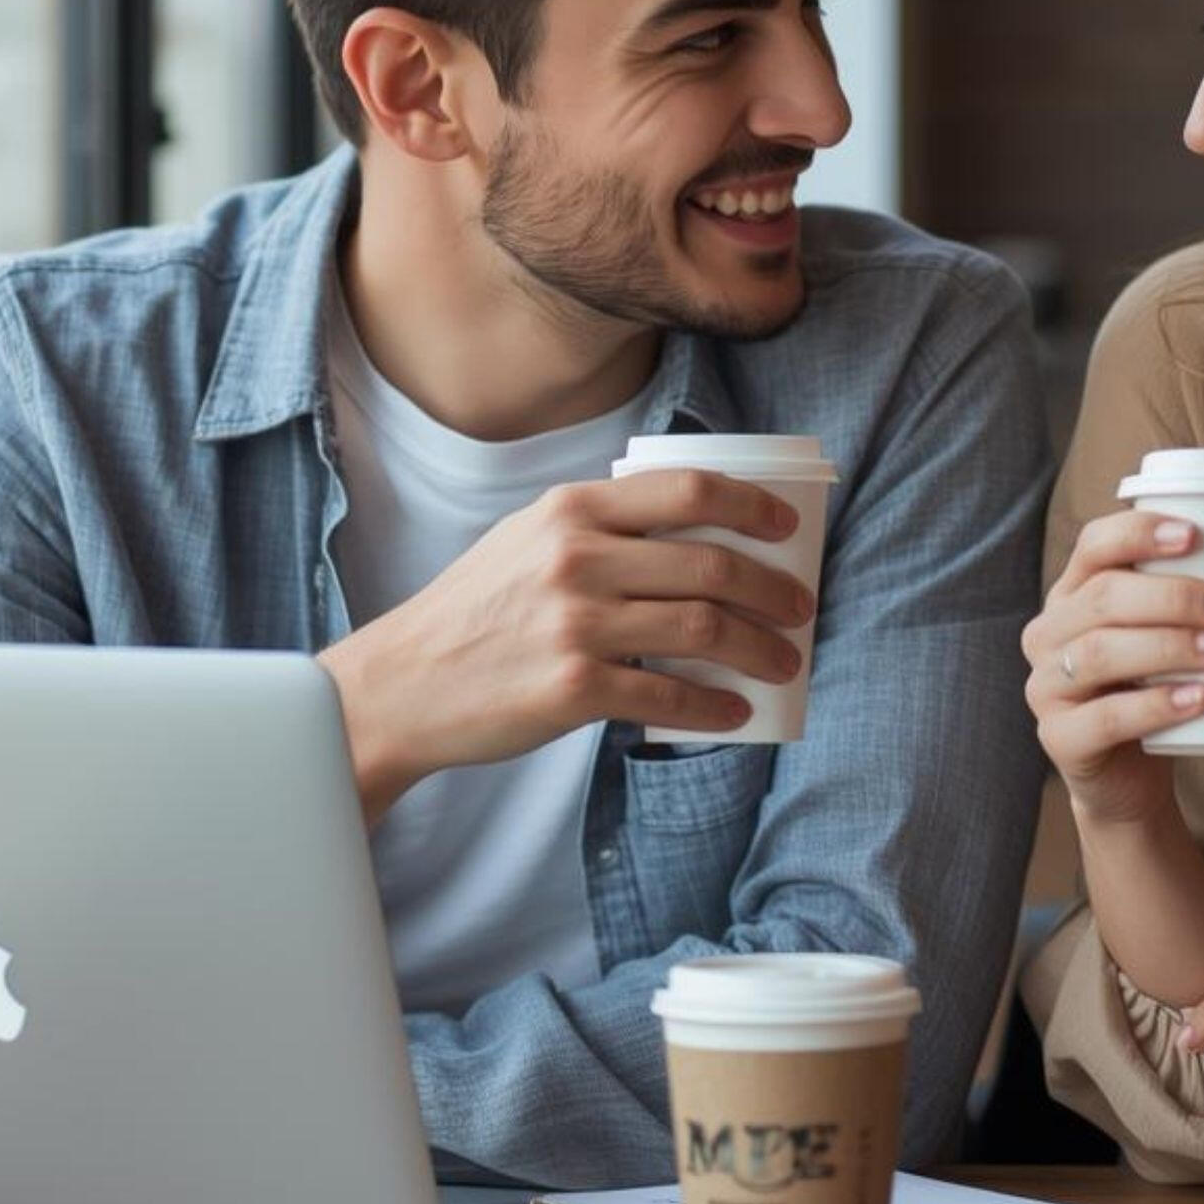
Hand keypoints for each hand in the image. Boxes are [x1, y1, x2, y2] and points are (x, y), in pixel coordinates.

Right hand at [323, 469, 816, 821]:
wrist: (403, 684)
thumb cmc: (474, 610)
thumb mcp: (526, 538)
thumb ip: (598, 525)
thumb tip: (690, 526)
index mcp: (573, 510)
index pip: (687, 491)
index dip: (752, 507)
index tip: (788, 528)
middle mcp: (577, 558)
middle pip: (710, 564)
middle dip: (772, 589)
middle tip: (800, 609)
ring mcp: (575, 624)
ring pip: (701, 629)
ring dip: (758, 648)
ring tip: (784, 662)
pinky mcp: (572, 689)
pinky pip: (667, 697)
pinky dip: (712, 706)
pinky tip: (734, 712)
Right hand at [1022, 509, 1203, 826]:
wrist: (1129, 779)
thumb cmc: (1156, 692)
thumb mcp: (1165, 639)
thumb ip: (1193, 604)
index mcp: (1072, 594)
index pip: (1095, 545)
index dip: (1139, 533)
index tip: (1196, 535)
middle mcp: (1048, 633)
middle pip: (1105, 598)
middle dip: (1176, 596)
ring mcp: (1047, 687)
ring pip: (1101, 653)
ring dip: (1172, 646)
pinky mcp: (1060, 739)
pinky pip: (1106, 717)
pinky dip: (1157, 706)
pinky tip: (1200, 699)